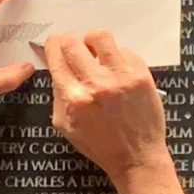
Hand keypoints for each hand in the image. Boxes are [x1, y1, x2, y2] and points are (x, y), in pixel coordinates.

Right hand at [45, 29, 169, 179]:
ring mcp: (121, 77)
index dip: (52, 45)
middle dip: (69, 40)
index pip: (56, 56)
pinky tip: (117, 71)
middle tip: (74, 47)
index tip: (55, 44)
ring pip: (101, 36)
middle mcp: (96, 84)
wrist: (136, 157)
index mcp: (74, 98)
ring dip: (93, 41)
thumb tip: (58, 68)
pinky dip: (117, 57)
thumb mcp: (65, 126)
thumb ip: (57, 95)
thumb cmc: (100, 145)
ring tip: (96, 52)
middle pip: (73, 41)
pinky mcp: (141, 75)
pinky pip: (124, 50)